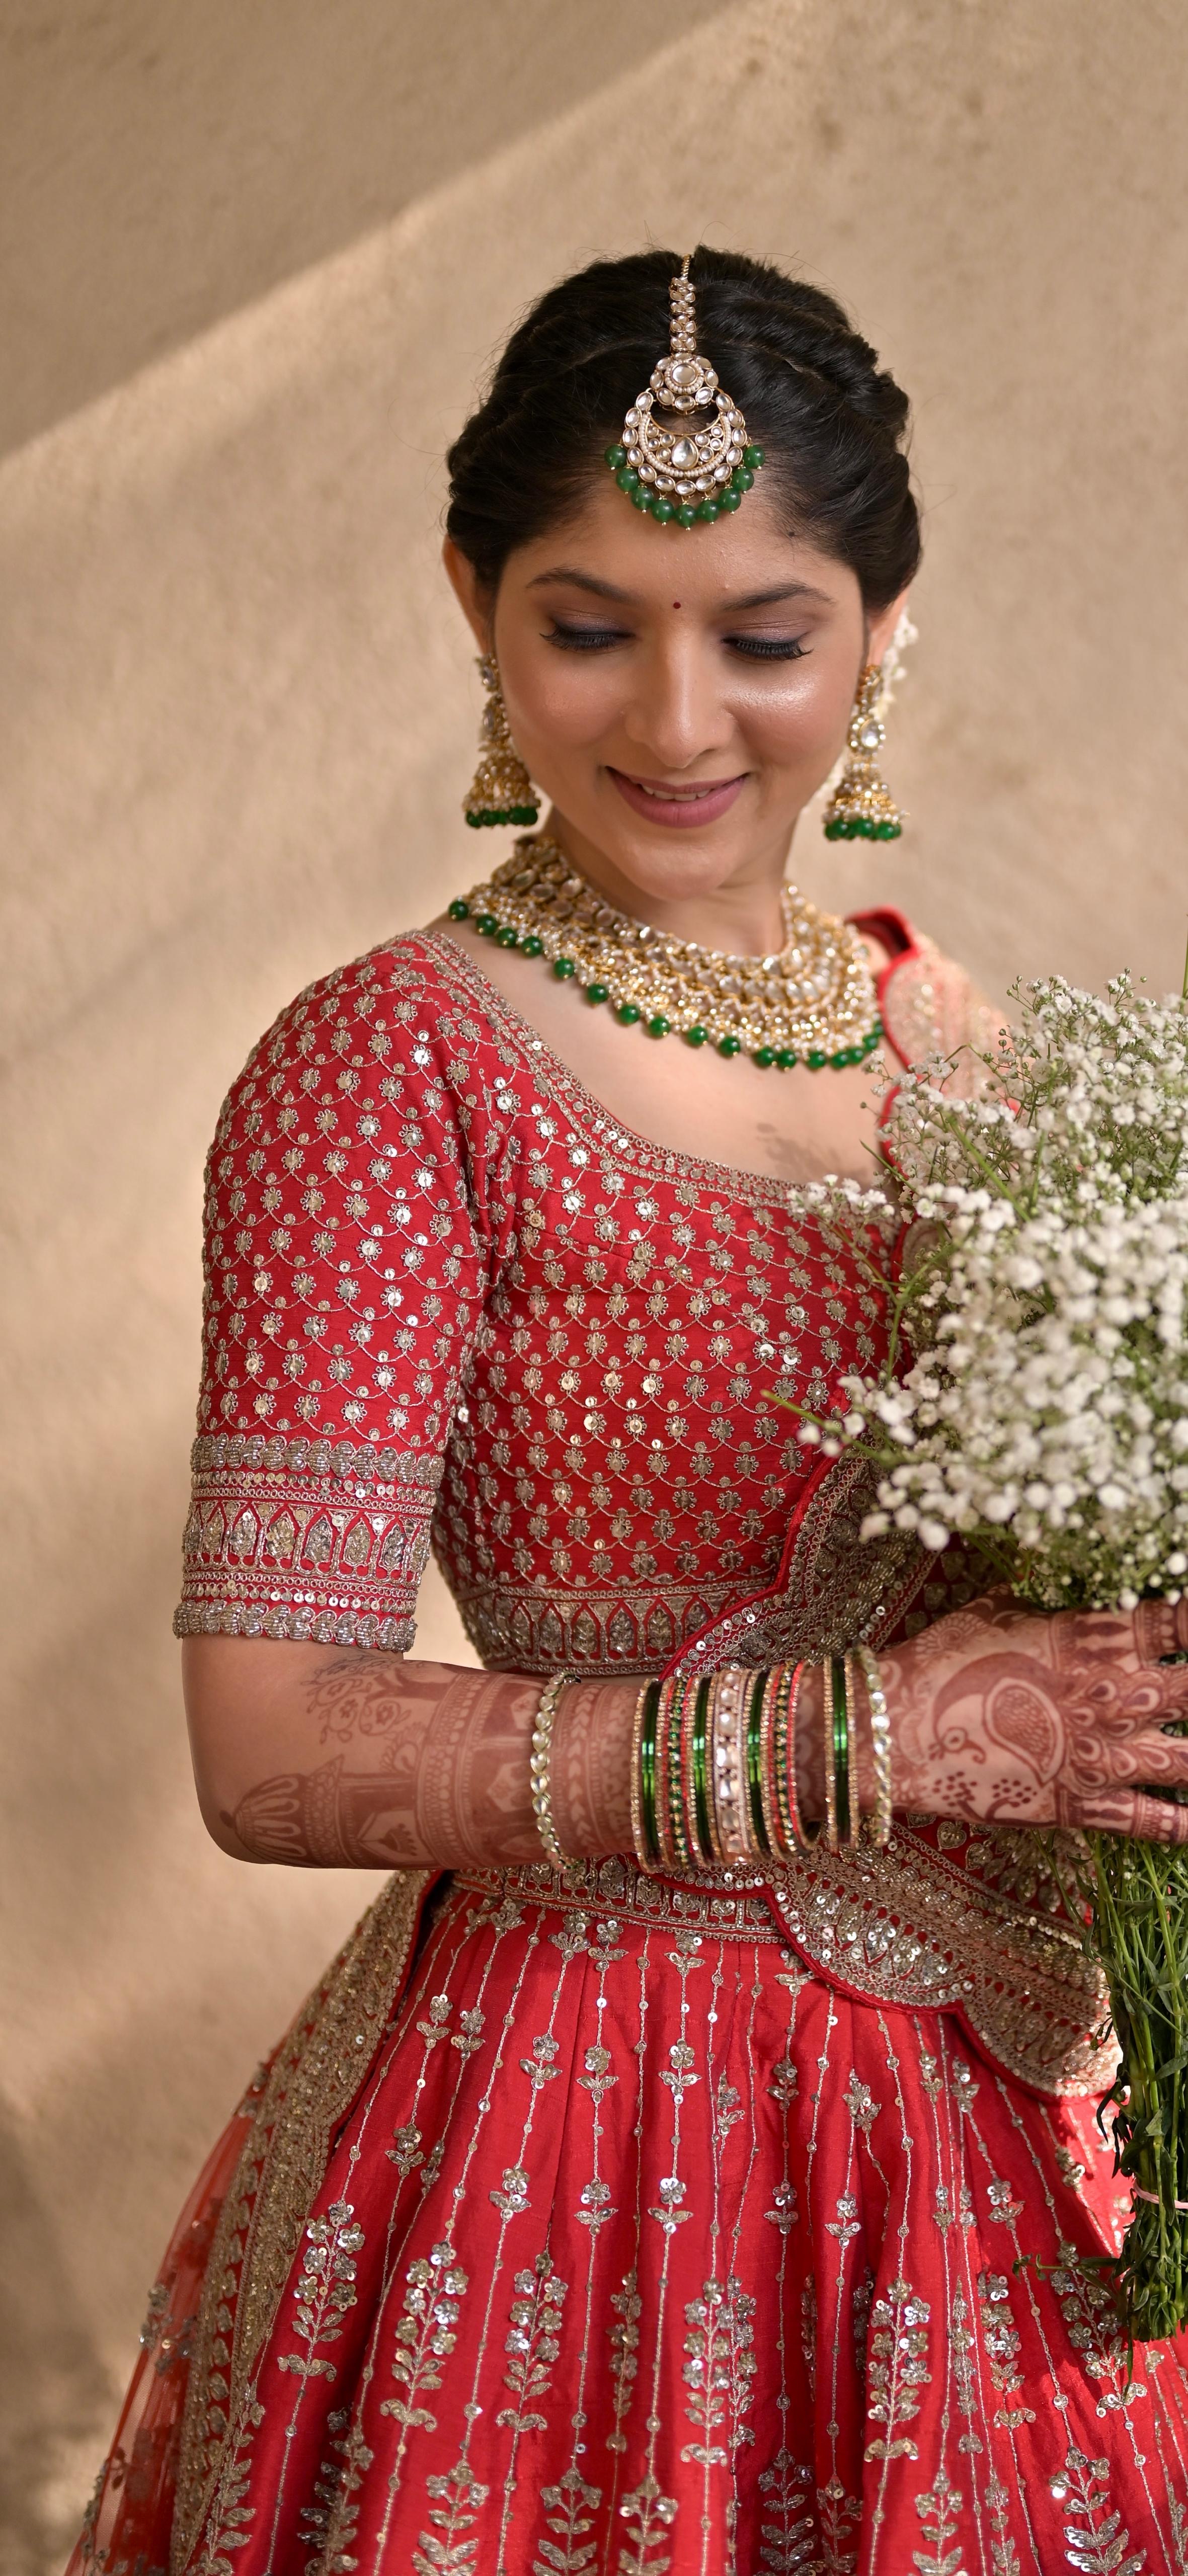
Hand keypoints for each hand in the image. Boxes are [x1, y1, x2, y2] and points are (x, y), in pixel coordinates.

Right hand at [877, 1590, 1187, 1841]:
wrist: (898, 1732)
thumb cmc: (942, 1660)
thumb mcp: (996, 1607)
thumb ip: (1044, 1595)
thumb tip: (1060, 1570)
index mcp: (1097, 1638)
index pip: (1179, 1620)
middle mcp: (1114, 1695)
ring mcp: (1105, 1755)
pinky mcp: (1087, 1805)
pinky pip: (1155, 1822)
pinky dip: (1185, 1824)